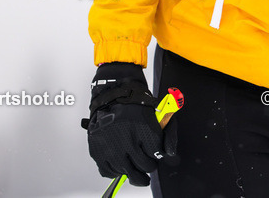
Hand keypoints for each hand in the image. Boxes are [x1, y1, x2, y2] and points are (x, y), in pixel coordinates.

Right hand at [81, 62, 176, 184]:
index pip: (157, 154)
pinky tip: (120, 163)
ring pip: (129, 173)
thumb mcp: (157, 113)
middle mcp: (128, 140)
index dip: (157, 153)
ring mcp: (112, 148)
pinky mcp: (98, 152)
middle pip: (145, 167)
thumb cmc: (136, 104)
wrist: (112, 95)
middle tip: (146, 159)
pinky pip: (110, 172)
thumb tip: (170, 153)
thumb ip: (169, 133)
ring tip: (134, 164)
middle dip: (149, 164)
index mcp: (144, 129)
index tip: (154, 149)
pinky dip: (116, 171)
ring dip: (134, 171)